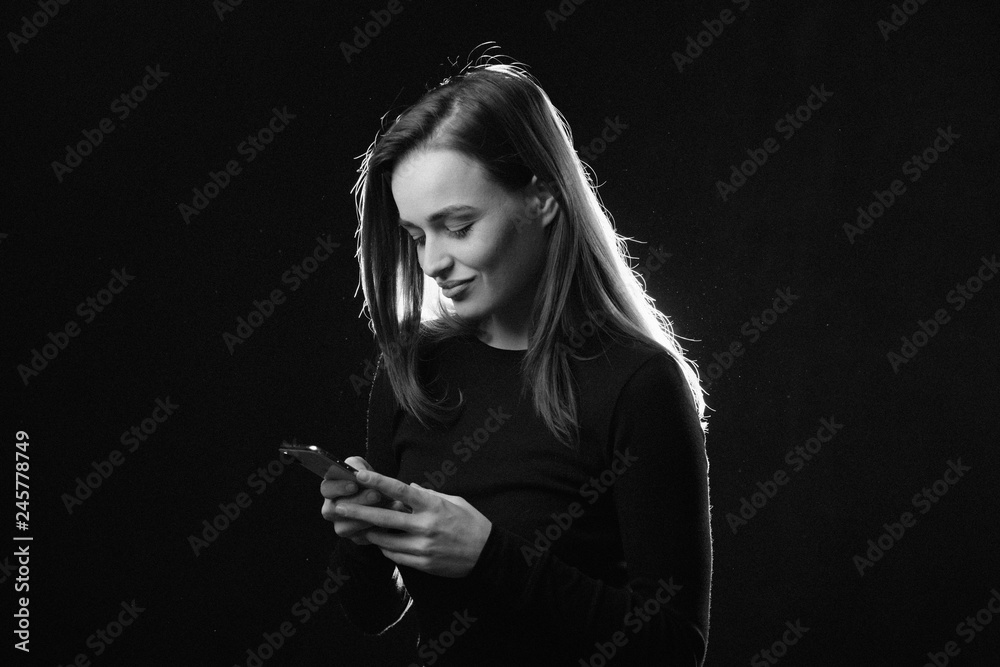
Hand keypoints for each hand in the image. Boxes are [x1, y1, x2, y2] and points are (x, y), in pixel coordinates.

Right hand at [321, 457, 406, 545]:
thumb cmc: (368, 479)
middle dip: (357, 502)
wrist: (383, 496)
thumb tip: (359, 474)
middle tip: (376, 495)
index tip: (355, 485)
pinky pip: (362, 537)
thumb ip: (358, 467)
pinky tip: (390, 519)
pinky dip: (376, 529)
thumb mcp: (362, 467)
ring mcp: (341, 525)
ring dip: (367, 517)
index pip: (326, 489)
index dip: (339, 488)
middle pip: (334, 510)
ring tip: (388, 506)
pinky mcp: (355, 538)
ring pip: (345, 527)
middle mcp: (331, 509)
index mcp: (330, 489)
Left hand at [332, 469, 491, 577]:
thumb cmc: (471, 523)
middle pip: (384, 518)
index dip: (378, 482)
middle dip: (358, 511)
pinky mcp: (422, 564)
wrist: (487, 554)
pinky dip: (386, 548)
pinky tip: (381, 543)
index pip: (400, 491)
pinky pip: (395, 556)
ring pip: (385, 541)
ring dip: (371, 533)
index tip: (360, 475)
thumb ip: (429, 495)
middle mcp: (425, 526)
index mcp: (433, 506)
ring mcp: (423, 547)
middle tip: (338, 507)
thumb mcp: (454, 501)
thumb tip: (410, 487)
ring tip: (359, 527)